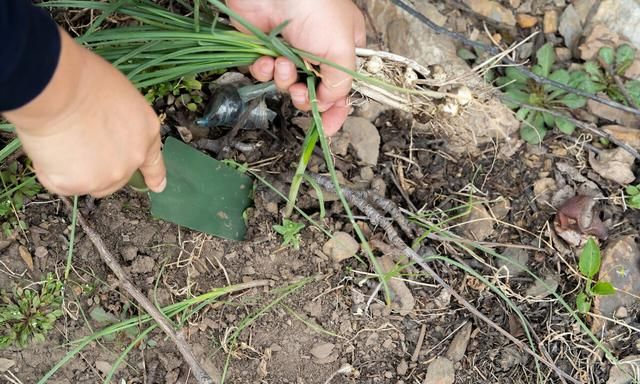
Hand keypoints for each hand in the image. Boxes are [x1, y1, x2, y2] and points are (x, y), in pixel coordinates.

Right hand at [3, 28, 165, 197]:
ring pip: (89, 182)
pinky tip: (49, 148)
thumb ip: (120, 124)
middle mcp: (133, 158)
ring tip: (62, 141)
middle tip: (77, 141)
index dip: (154, 175)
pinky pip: (60, 183)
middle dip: (98, 165)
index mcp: (147, 132)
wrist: (59, 89)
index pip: (153, 161)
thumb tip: (105, 134)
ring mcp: (108, 175)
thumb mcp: (119, 97)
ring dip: (75, 170)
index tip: (157, 186)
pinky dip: (50, 169)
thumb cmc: (84, 80)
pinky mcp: (78, 185)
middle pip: (116, 175)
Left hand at [227, 0, 364, 134]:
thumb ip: (339, 84)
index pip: (343, 91)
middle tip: (301, 92)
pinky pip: (264, 73)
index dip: (336, 113)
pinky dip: (264, 70)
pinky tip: (267, 58)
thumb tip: (328, 105)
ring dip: (284, 80)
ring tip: (282, 63)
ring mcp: (290, 51)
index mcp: (342, 50)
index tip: (327, 130)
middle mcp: (316, 53)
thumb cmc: (315, 6)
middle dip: (305, 97)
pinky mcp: (264, 49)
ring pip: (287, 85)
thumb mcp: (341, 48)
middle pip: (313, 93)